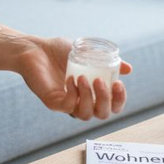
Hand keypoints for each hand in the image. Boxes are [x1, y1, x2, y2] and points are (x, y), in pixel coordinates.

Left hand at [14, 36, 131, 120]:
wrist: (34, 48)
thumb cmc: (59, 51)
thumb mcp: (88, 53)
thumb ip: (107, 61)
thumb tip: (129, 69)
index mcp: (91, 93)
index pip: (112, 106)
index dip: (119, 100)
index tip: (119, 84)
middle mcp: (80, 101)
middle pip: (102, 115)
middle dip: (106, 101)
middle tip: (102, 82)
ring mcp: (66, 104)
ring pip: (85, 115)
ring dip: (89, 97)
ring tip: (83, 77)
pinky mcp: (52, 102)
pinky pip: (67, 107)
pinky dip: (73, 94)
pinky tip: (71, 79)